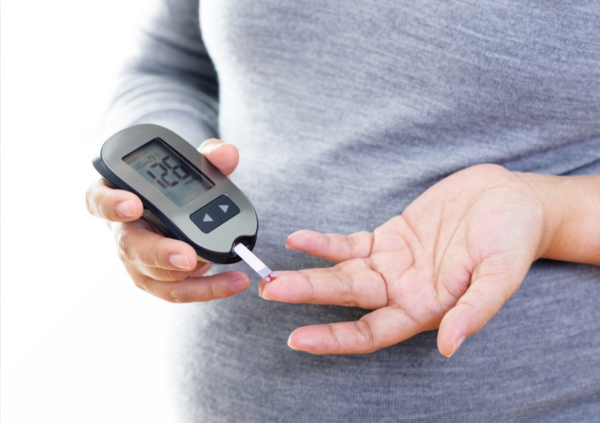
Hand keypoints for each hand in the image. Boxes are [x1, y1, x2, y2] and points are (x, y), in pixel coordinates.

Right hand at [86, 138, 249, 301]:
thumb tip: (227, 153)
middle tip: (188, 256)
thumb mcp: (191, 166)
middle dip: (160, 252)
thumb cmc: (177, 187)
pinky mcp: (157, 281)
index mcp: (118, 195)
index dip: (111, 204)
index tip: (133, 204)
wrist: (181, 213)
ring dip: (189, 274)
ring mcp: (137, 260)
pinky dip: (208, 289)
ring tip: (222, 269)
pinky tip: (233, 282)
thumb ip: (208, 156)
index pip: (98, 199)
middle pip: (130, 246)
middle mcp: (122, 232)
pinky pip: (178, 291)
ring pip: (155, 274)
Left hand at [260, 164, 556, 355]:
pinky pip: (350, 244)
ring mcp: (392, 263)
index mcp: (425, 309)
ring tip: (272, 273)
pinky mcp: (389, 237)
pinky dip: (325, 243)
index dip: (335, 339)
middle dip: (308, 296)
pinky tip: (300, 239)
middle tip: (270, 292)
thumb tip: (451, 345)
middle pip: (347, 299)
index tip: (299, 339)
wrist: (512, 200)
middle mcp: (402, 291)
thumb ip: (476, 310)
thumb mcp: (502, 275)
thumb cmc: (513, 239)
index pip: (371, 333)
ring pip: (342, 272)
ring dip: (308, 272)